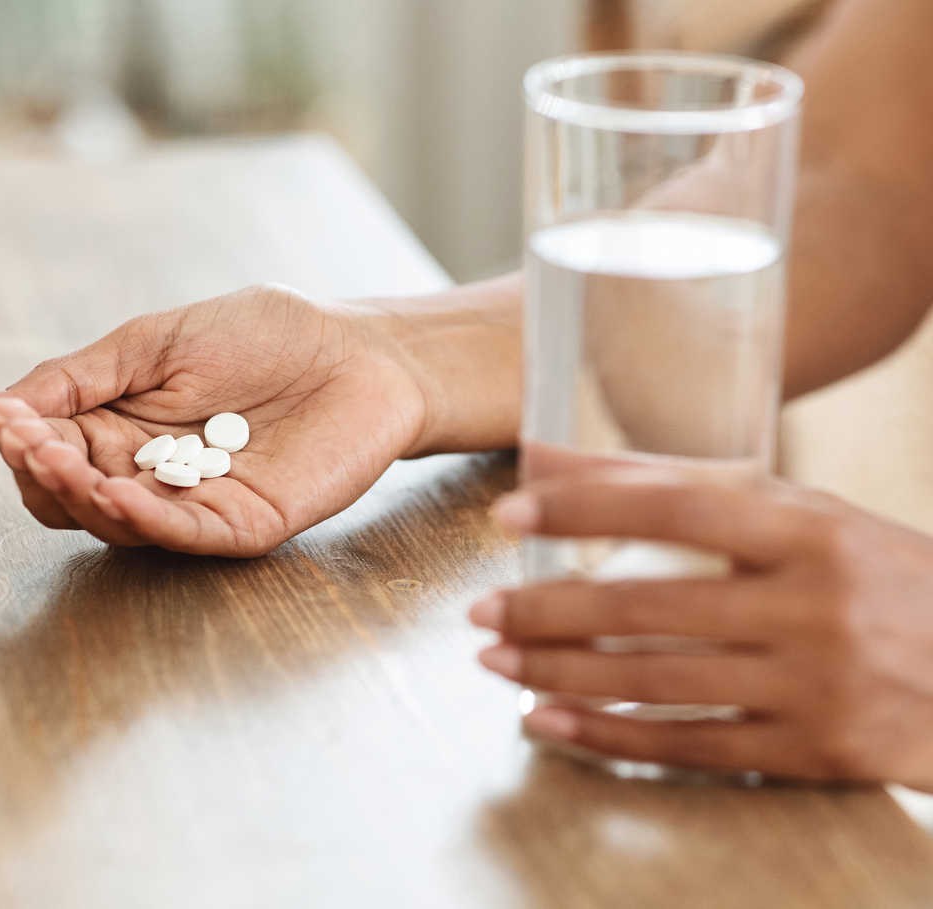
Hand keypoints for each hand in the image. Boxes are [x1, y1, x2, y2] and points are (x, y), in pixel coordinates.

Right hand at [0, 284, 428, 554]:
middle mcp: (151, 476)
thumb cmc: (261, 336)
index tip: (5, 419)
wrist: (355, 349)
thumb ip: (68, 383)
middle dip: (42, 472)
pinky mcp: (244, 523)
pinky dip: (144, 518)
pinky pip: (184, 533)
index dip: (22, 444)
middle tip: (29, 440)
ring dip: (81, 497)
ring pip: (119, 523)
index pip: (49, 458)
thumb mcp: (149, 345)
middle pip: (72, 499)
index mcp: (122, 430)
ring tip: (58, 461)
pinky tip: (113, 493)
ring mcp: (197, 504)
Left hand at [469, 460, 932, 790]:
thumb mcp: (803, 514)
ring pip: (657, 681)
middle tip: (481, 608)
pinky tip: (548, 720)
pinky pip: (689, 746)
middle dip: (549, 608)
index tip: (510, 511)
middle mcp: (812, 605)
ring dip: (559, 672)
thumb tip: (561, 456)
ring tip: (495, 658)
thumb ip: (689, 486)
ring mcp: (814, 685)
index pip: (678, 506)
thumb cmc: (878, 575)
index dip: (586, 506)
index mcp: (809, 529)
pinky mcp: (813, 751)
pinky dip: (608, 735)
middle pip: (650, 606)